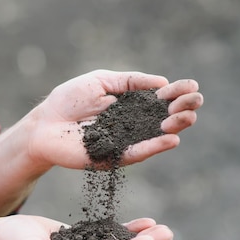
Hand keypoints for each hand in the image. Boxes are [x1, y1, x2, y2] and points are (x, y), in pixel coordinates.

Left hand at [25, 69, 203, 169]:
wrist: (44, 123)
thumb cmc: (68, 100)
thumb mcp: (101, 81)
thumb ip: (130, 82)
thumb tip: (162, 84)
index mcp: (131, 104)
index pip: (161, 99)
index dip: (177, 92)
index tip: (191, 85)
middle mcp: (133, 124)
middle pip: (165, 118)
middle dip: (183, 108)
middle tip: (195, 100)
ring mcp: (126, 141)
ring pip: (157, 136)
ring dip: (175, 126)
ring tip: (186, 117)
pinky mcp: (114, 157)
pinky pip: (138, 153)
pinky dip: (155, 146)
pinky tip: (171, 139)